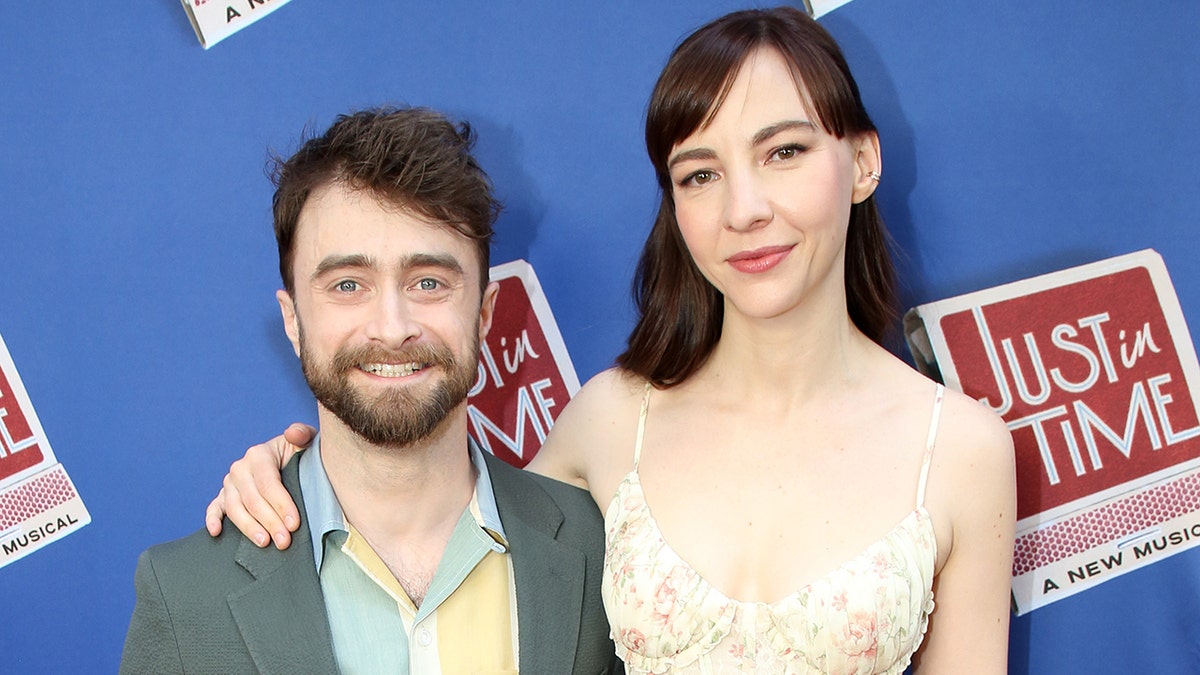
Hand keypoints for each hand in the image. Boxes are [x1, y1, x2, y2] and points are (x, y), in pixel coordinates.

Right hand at [204, 423, 316, 548]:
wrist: (288, 456)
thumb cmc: (299, 452)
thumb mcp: (306, 440)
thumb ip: (302, 434)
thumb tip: (293, 434)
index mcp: (259, 454)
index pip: (269, 483)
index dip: (281, 504)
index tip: (293, 523)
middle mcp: (240, 468)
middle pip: (253, 500)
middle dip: (270, 522)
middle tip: (284, 541)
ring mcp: (230, 483)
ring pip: (235, 508)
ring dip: (248, 527)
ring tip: (264, 542)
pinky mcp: (224, 495)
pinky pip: (214, 507)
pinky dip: (212, 519)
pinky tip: (216, 533)